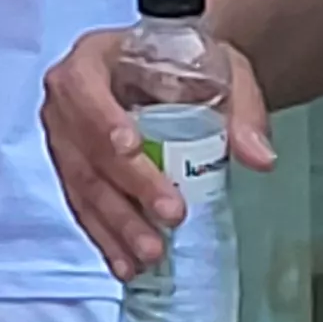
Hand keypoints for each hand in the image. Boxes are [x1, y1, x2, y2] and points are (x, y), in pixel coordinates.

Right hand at [39, 25, 274, 280]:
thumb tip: (259, 157)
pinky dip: (105, 235)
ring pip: (82, 184)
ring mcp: (63, 137)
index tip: (130, 147)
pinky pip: (82, 205)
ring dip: (115, 223)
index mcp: (91, 58)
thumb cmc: (189, 65)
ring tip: (150, 253)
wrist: (173, 76)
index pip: (84, 87)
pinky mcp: (71, 170)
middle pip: (86, 147)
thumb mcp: (224, 72)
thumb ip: (242, 111)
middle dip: (127, 187)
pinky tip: (125, 263)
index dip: (102, 118)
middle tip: (170, 215)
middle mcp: (66, 98)